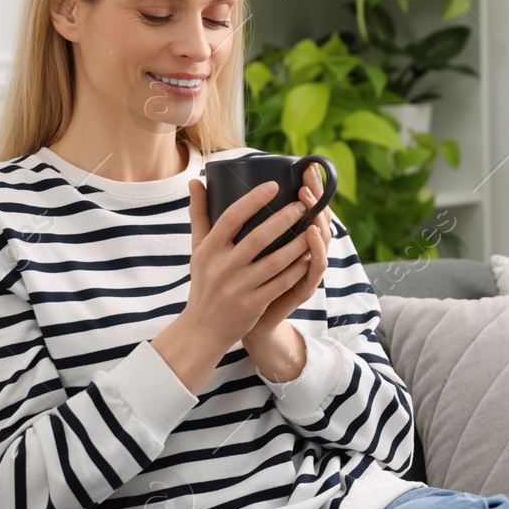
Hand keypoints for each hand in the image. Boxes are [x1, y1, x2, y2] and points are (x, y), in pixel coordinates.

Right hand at [181, 169, 326, 353]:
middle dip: (284, 219)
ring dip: (297, 244)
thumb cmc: (204, 282)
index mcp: (209, 250)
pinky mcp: (253, 305)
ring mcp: (238, 287)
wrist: (203, 328)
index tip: (274, 185)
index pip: (232, 218)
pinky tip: (309, 256)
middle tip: (303, 205)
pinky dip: (297, 269)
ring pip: (275, 261)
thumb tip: (195, 180)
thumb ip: (199, 215)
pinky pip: (281, 283)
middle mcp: (222, 267)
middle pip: (258, 237)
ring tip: (313, 228)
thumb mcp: (197, 249)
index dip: (253, 200)